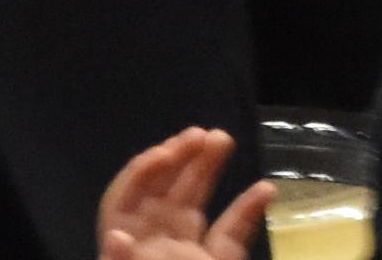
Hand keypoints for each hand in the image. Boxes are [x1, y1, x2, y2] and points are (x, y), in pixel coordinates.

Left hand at [98, 127, 274, 259]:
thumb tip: (115, 238)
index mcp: (127, 250)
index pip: (125, 201)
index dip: (142, 173)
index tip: (167, 152)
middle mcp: (155, 246)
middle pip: (163, 193)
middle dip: (180, 159)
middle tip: (204, 133)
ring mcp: (186, 256)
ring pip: (196, 204)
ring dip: (208, 169)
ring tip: (225, 139)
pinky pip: (231, 234)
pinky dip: (248, 210)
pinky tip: (266, 189)